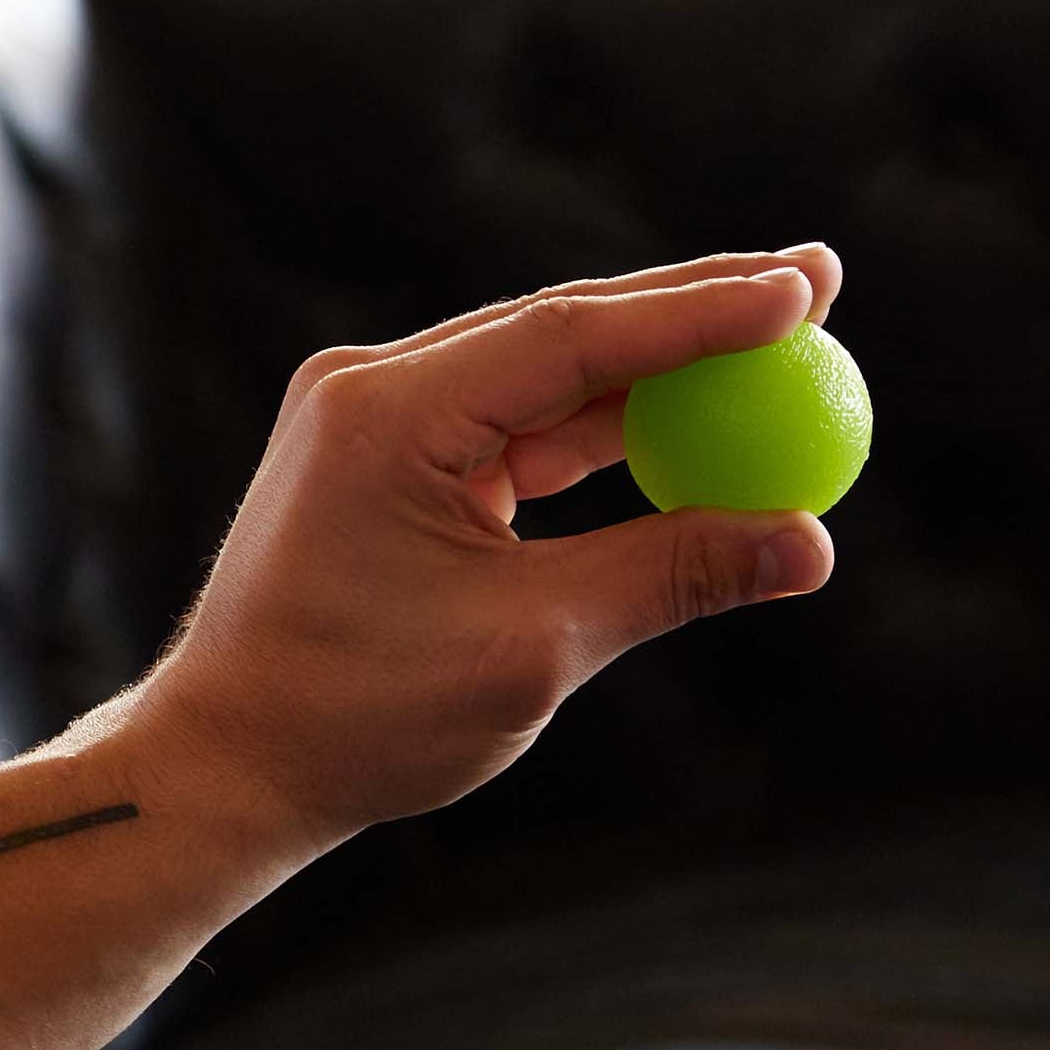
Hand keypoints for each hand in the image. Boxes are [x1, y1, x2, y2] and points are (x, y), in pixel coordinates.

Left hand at [139, 247, 843, 861]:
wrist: (228, 765)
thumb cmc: (355, 717)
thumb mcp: (532, 648)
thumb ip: (671, 574)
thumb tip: (808, 541)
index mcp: (386, 416)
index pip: (571, 335)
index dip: (699, 314)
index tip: (809, 291)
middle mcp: (371, 393)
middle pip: (564, 330)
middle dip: (695, 315)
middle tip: (821, 284)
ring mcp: (375, 422)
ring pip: (548, 377)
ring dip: (661, 377)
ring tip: (785, 351)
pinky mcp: (388, 462)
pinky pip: (520, 428)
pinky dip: (607, 437)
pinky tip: (698, 429)